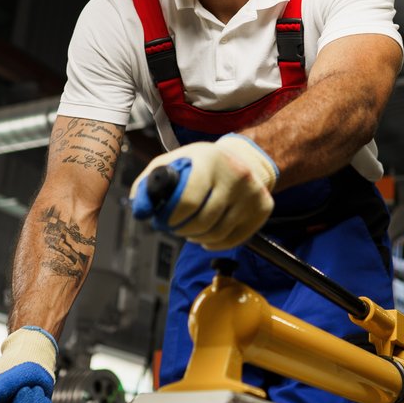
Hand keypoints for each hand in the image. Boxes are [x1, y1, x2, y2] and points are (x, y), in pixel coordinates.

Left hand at [129, 134, 277, 249]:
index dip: (171, 218)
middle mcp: (235, 175)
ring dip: (197, 237)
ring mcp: (252, 193)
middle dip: (182, 229)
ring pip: (217, 234)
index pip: (188, 200)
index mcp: (209, 160)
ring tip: (189, 230)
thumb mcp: (175, 162)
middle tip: (173, 227)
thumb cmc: (203, 164)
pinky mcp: (263, 208)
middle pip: (203, 221)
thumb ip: (150, 183)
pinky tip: (206, 236)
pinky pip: (234, 240)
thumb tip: (140, 211)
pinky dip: (215, 243)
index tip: (162, 221)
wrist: (245, 159)